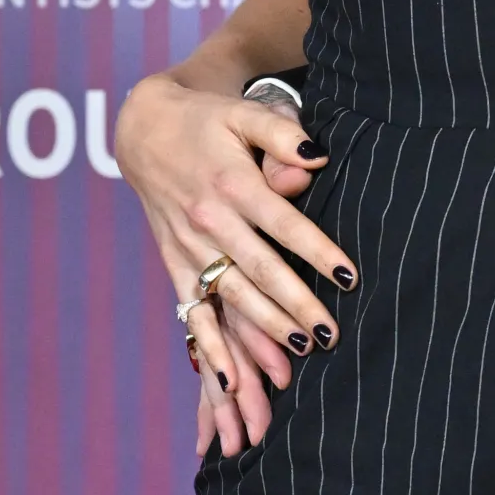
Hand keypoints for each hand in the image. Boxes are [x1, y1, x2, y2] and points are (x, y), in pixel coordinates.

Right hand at [115, 73, 352, 453]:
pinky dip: (211, 347)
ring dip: (262, 331)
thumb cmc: (208, 120)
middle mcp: (208, 220)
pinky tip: (231, 380)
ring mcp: (188, 246)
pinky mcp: (175, 263)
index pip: (283, 225)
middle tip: (330, 334)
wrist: (145, 129)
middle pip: (260, 269)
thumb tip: (318, 157)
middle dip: (296, 304)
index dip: (316, 251)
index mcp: (232, 184)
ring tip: (297, 356)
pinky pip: (194, 310)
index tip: (348, 277)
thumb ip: (282, 135)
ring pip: (231, 295)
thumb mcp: (245, 114)